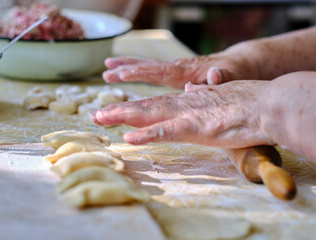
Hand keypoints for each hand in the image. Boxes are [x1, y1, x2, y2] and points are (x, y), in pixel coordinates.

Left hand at [92, 80, 273, 147]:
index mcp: (186, 102)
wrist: (267, 104)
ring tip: (100, 118)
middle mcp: (181, 105)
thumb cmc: (246, 104)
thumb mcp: (217, 101)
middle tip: (95, 115)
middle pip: (144, 107)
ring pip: (148, 115)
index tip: (114, 111)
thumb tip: (189, 89)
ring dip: (123, 117)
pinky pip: (166, 132)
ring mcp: (186, 115)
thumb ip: (201, 97)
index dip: (132, 108)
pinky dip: (147, 135)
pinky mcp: (196, 127)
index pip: (154, 104)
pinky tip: (129, 138)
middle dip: (118, 111)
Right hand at [102, 52, 258, 88]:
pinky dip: (138, 71)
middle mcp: (178, 68)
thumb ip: (223, 76)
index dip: (141, 73)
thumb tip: (214, 74)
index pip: (160, 71)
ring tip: (107, 69)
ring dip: (127, 67)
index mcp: (187, 71)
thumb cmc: (236, 71)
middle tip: (106, 70)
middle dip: (126, 68)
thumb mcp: (233, 75)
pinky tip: (128, 74)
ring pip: (147, 67)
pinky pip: (153, 72)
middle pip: (148, 67)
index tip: (122, 73)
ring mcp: (176, 70)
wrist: (239, 63)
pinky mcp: (177, 74)